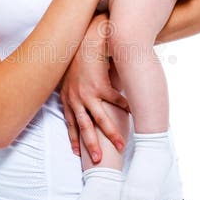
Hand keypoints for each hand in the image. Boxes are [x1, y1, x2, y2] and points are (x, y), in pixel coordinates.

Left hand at [60, 15, 128, 161]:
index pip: (70, 122)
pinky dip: (124, 108)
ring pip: (99, 119)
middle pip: (84, 127)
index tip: (77, 152)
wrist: (86, 38)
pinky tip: (132, 113)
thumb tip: (82, 99)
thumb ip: (76, 89)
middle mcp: (75, 98)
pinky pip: (114, 101)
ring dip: (110, 133)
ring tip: (121, 145)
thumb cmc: (79, 54)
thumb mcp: (70, 74)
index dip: (74, 138)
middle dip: (91, 145)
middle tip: (97, 161)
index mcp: (67, 97)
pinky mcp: (99, 85)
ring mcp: (87, 93)